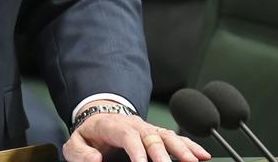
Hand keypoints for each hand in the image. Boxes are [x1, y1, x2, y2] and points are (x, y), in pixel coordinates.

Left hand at [64, 113, 209, 161]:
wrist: (99, 118)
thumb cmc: (89, 135)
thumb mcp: (75, 143)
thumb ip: (80, 152)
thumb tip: (95, 160)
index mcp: (114, 126)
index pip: (128, 137)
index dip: (137, 151)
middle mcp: (135, 125)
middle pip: (152, 137)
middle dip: (163, 154)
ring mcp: (148, 129)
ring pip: (168, 136)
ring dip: (182, 149)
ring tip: (193, 161)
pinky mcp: (157, 135)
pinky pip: (175, 138)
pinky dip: (190, 146)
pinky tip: (202, 155)